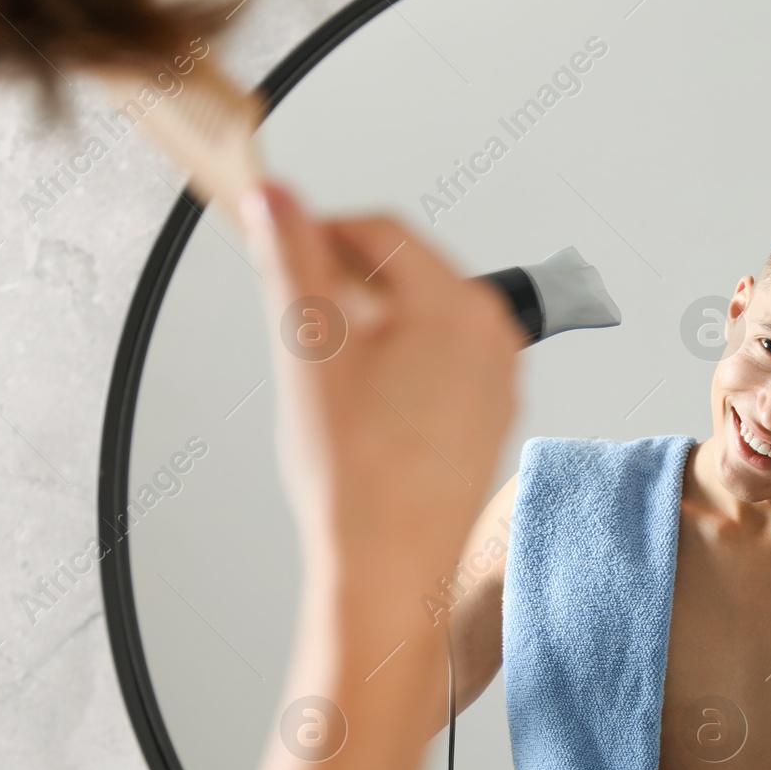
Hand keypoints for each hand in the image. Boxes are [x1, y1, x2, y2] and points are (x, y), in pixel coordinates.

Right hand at [240, 179, 523, 586]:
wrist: (388, 569)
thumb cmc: (360, 478)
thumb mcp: (309, 348)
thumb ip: (290, 258)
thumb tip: (275, 200)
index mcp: (460, 305)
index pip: (381, 231)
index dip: (317, 231)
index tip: (277, 242)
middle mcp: (493, 338)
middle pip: (405, 273)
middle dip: (343, 283)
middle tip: (292, 310)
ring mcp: (496, 383)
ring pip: (419, 321)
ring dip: (366, 325)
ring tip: (322, 370)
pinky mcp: (485, 422)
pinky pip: (435, 367)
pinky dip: (392, 367)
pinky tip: (356, 405)